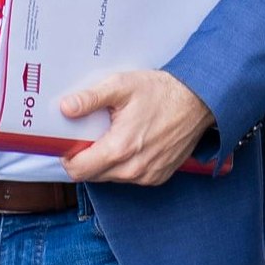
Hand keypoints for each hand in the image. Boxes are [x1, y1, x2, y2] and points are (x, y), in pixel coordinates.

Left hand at [56, 69, 213, 186]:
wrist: (198, 101)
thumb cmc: (162, 92)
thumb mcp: (121, 86)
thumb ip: (90, 98)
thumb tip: (66, 108)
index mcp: (120, 148)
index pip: (78, 170)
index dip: (68, 157)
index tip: (70, 142)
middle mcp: (133, 169)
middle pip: (91, 176)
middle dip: (86, 158)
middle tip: (92, 135)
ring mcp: (147, 176)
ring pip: (109, 178)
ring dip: (105, 162)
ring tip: (113, 136)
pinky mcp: (157, 177)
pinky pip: (129, 178)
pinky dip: (123, 165)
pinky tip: (131, 144)